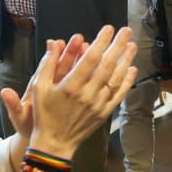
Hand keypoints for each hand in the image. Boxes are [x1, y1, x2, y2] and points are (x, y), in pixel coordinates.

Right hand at [29, 26, 136, 153]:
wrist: (55, 142)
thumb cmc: (44, 113)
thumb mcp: (38, 87)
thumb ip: (47, 64)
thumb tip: (54, 43)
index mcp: (70, 86)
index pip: (90, 59)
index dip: (101, 42)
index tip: (108, 29)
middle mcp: (87, 94)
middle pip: (107, 66)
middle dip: (118, 46)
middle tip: (126, 31)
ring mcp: (98, 104)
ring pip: (116, 79)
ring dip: (125, 61)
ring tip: (132, 45)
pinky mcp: (104, 113)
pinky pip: (118, 95)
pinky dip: (126, 81)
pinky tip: (131, 69)